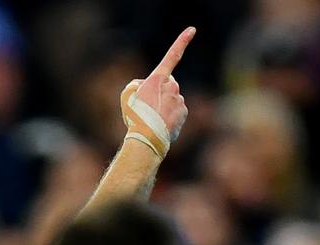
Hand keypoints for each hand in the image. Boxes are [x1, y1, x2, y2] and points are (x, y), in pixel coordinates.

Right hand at [120, 26, 194, 156]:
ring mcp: (179, 100)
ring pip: (171, 99)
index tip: (192, 30)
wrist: (146, 139)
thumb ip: (138, 85)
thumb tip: (147, 87)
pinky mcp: (183, 112)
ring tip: (151, 119)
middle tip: (146, 107)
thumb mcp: (128, 96)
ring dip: (163, 106)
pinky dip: (169, 116)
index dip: (182, 42)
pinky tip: (160, 125)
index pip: (172, 57)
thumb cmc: (135, 117)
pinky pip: (176, 111)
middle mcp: (172, 86)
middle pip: (168, 84)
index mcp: (158, 79)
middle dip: (160, 91)